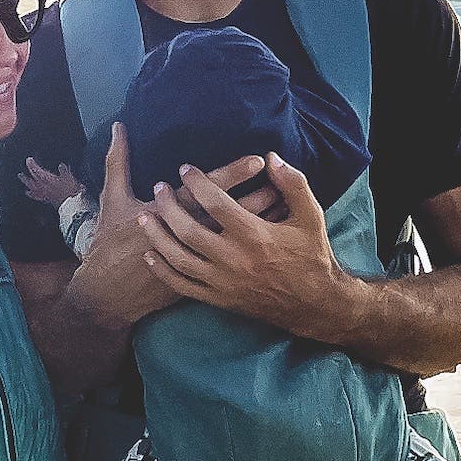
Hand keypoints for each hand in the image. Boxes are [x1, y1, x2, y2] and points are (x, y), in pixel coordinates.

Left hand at [20, 156, 84, 206]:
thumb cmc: (69, 190)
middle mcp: (43, 186)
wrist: (69, 203)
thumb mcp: (68, 177)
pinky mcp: (46, 199)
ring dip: (27, 185)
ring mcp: (43, 193)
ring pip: (32, 189)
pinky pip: (36, 196)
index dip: (31, 164)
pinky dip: (32, 194)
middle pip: (31, 181)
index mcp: (47, 179)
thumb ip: (63, 170)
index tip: (28, 160)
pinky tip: (29, 193)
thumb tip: (61, 165)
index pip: (36, 170)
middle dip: (25, 177)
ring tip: (23, 182)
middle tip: (20, 174)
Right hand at [70, 125, 278, 330]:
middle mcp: (186, 238)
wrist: (107, 294)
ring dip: (260, 222)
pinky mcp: (200, 280)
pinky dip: (254, 249)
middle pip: (231, 215)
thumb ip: (117, 161)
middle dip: (259, 196)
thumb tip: (120, 126)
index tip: (258, 160)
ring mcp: (195, 263)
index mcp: (167, 214)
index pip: (207, 191)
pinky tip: (270, 235)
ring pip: (238, 240)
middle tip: (283, 179)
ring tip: (283, 203)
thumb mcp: (112, 199)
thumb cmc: (108, 242)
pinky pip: (238, 261)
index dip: (233, 175)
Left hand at [138, 153, 359, 338]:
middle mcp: (234, 259)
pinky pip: (183, 285)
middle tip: (158, 188)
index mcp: (255, 235)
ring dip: (158, 236)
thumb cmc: (312, 255)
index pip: (216, 203)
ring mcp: (224, 282)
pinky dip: (163, 270)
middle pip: (188, 230)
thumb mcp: (311, 216)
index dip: (197, 182)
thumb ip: (293, 184)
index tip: (184, 169)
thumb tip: (272, 157)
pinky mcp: (220, 299)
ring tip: (145, 217)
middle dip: (169, 206)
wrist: (315, 304)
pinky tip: (151, 255)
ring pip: (179, 258)